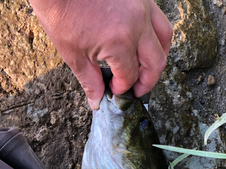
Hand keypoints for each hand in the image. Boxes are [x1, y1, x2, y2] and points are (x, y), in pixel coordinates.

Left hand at [29, 0, 172, 108]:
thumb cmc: (61, 12)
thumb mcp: (73, 53)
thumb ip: (90, 80)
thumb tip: (97, 101)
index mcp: (120, 42)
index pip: (130, 75)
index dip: (122, 88)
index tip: (114, 89)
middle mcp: (137, 24)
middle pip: (156, 61)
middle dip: (147, 81)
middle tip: (136, 89)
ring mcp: (142, 6)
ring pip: (164, 37)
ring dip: (157, 56)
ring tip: (145, 67)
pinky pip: (157, 18)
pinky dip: (154, 34)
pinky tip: (141, 42)